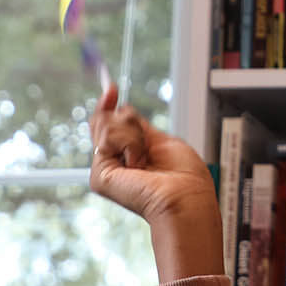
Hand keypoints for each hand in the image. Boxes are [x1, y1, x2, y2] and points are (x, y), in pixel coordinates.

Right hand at [90, 85, 224, 278]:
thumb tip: (120, 108)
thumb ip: (137, 128)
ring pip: (105, 125)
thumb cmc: (184, 176)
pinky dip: (130, 143)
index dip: (108, 105)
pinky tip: (138, 163)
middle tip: (146, 140)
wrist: (185, 197)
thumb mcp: (162, 140)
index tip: (111, 88)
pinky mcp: (100, 176)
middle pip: (103, 121)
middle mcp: (114, 162)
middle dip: (127, 120)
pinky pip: (109, 137)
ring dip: (133, 135)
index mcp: (129, 156)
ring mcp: (105, 168)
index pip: (109, 125)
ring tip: (146, 159)